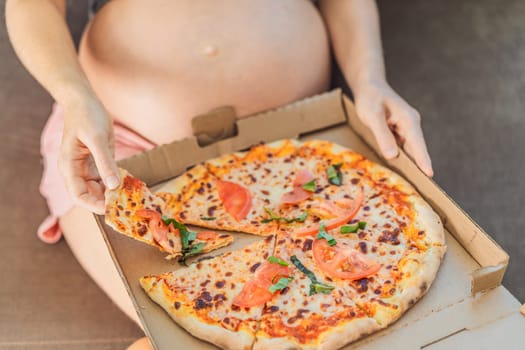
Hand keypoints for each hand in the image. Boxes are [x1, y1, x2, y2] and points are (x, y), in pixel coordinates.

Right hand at [58, 96, 118, 213]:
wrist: (84, 100)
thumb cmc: (86, 116)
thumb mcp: (97, 139)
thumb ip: (105, 163)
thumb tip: (113, 186)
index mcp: (69, 167)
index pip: (79, 195)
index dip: (94, 205)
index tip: (113, 208)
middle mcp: (76, 170)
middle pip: (90, 195)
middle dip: (105, 201)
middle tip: (126, 204)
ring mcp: (87, 167)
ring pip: (99, 189)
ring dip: (112, 193)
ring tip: (130, 196)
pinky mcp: (98, 162)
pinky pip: (106, 178)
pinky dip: (116, 182)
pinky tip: (128, 183)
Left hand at [353, 80, 432, 176]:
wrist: (369, 86)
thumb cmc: (371, 98)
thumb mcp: (373, 116)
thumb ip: (383, 135)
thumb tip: (392, 156)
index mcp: (408, 120)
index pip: (417, 143)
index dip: (423, 160)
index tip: (429, 175)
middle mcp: (411, 125)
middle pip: (416, 149)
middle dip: (418, 166)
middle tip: (422, 186)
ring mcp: (406, 128)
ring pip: (408, 149)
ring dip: (409, 163)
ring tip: (412, 182)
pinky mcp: (399, 131)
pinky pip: (402, 147)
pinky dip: (401, 157)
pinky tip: (399, 169)